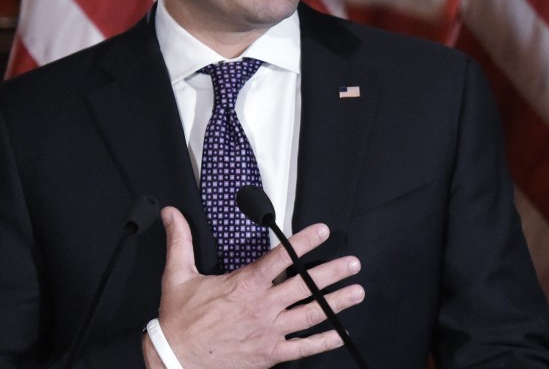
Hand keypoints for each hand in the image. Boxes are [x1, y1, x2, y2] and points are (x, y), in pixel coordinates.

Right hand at [149, 206, 363, 368]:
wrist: (175, 361)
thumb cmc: (180, 320)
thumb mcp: (178, 276)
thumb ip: (180, 241)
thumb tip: (172, 213)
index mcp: (245, 284)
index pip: (281, 257)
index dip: (304, 242)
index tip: (324, 231)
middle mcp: (263, 306)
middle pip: (305, 285)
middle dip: (333, 272)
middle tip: (354, 263)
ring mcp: (269, 331)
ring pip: (310, 314)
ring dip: (336, 302)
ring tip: (357, 292)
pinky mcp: (269, 353)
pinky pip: (302, 348)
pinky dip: (323, 342)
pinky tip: (341, 334)